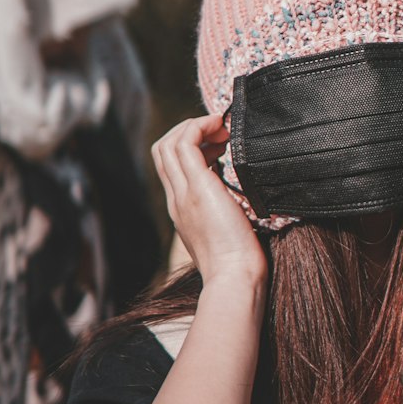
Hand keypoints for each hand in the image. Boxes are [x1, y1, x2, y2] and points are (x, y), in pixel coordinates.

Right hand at [151, 116, 266, 289]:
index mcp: (181, 208)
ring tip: (222, 128)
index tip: (218, 144)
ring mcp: (183, 192)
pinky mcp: (198, 188)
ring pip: (169, 143)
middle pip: (163, 149)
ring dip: (194, 125)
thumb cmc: (238, 261)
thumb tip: (237, 194)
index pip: (170, 165)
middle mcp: (176, 198)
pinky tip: (221, 128)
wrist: (235, 278)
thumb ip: (222, 210)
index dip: (189, 145)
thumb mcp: (226, 229)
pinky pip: (186, 143)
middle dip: (188, 130)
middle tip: (219, 131)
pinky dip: (200, 127)